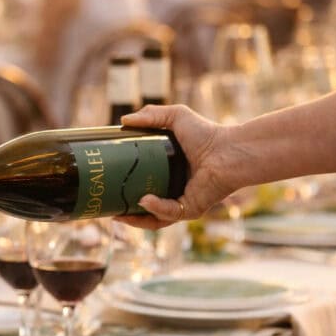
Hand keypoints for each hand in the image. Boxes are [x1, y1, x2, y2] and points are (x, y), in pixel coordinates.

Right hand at [117, 105, 235, 229]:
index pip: (142, 185)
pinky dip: (155, 209)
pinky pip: (169, 214)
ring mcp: (182, 203)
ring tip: (119, 215)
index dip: (124, 188)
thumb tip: (123, 120)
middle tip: (106, 207)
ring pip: (154, 220)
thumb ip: (150, 115)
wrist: (229, 149)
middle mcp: (174, 191)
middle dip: (125, 213)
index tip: (107, 185)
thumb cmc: (208, 133)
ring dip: (135, 220)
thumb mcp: (175, 117)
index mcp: (168, 173)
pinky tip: (144, 200)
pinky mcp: (191, 209)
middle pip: (144, 209)